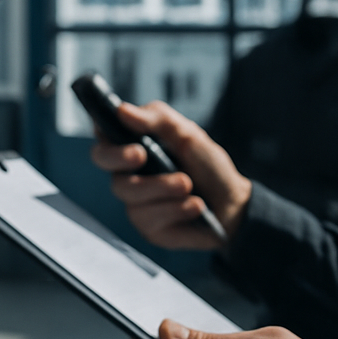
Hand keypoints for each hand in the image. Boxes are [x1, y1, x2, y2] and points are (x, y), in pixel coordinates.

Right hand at [89, 101, 251, 249]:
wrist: (234, 204)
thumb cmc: (207, 165)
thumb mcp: (188, 135)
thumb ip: (157, 120)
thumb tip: (122, 110)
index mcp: (133, 147)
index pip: (104, 139)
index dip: (104, 135)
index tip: (118, 133)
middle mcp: (128, 175)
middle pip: (104, 164)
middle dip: (119, 158)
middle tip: (141, 154)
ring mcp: (135, 203)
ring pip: (129, 194)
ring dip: (162, 186)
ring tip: (189, 185)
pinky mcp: (149, 227)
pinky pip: (150, 218)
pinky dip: (176, 209)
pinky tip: (196, 206)